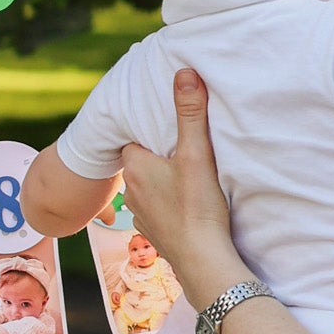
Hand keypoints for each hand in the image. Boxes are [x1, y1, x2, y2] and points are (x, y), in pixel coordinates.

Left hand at [116, 69, 241, 292]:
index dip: (148, 132)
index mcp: (135, 167)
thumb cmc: (197, 207)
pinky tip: (184, 206)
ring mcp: (141, 216)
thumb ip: (189, 113)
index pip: (133, 140)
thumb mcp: (196, 154)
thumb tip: (184, 73)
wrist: (202, 261)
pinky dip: (167, 206)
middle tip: (178, 150)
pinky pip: (156, 212)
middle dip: (156, 156)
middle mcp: (131, 192)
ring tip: (183, 177)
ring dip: (160, 182)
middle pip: (140, 163)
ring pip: (147, 189)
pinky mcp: (155, 234)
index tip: (164, 128)